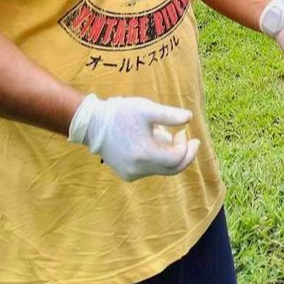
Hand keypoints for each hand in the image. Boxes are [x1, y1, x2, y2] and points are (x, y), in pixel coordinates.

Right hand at [68, 94, 200, 181]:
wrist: (92, 124)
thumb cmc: (120, 113)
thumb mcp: (146, 109)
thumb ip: (169, 115)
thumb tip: (189, 117)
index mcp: (144, 154)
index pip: (177, 158)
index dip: (186, 146)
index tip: (184, 132)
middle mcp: (138, 169)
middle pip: (172, 169)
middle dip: (184, 154)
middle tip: (192, 141)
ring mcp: (131, 174)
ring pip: (161, 169)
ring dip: (168, 154)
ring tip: (161, 134)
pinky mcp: (126, 174)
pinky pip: (149, 170)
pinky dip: (156, 158)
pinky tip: (150, 142)